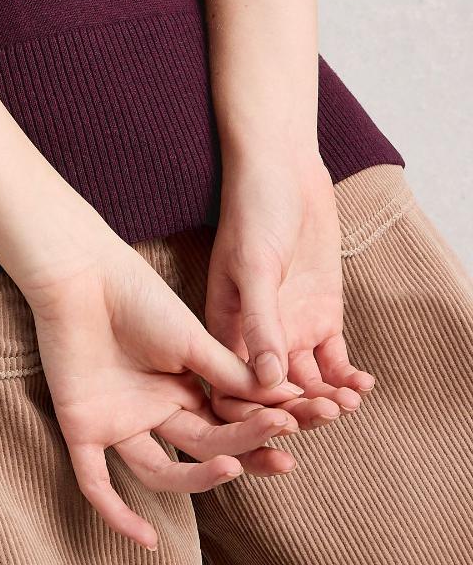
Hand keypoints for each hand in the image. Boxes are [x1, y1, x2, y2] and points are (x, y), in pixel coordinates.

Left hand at [21, 234, 305, 552]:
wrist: (81, 275)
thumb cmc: (135, 295)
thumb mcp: (191, 338)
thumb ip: (229, 374)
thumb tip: (285, 399)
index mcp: (179, 387)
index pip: (225, 424)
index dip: (259, 431)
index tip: (297, 427)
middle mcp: (152, 410)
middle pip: (201, 448)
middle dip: (244, 453)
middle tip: (282, 457)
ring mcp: (117, 422)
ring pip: (159, 470)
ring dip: (198, 478)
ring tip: (233, 468)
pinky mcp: (81, 427)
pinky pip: (96, 483)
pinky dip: (117, 513)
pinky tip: (146, 540)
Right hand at [202, 149, 376, 434]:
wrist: (285, 169)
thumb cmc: (254, 209)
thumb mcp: (253, 265)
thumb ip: (259, 322)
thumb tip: (268, 382)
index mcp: (224, 326)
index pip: (233, 387)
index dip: (256, 410)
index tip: (283, 417)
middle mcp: (255, 335)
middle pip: (274, 394)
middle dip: (299, 409)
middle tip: (328, 412)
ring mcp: (290, 327)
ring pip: (307, 384)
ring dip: (327, 399)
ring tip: (349, 400)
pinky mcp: (320, 317)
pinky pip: (334, 363)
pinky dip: (347, 378)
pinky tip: (362, 383)